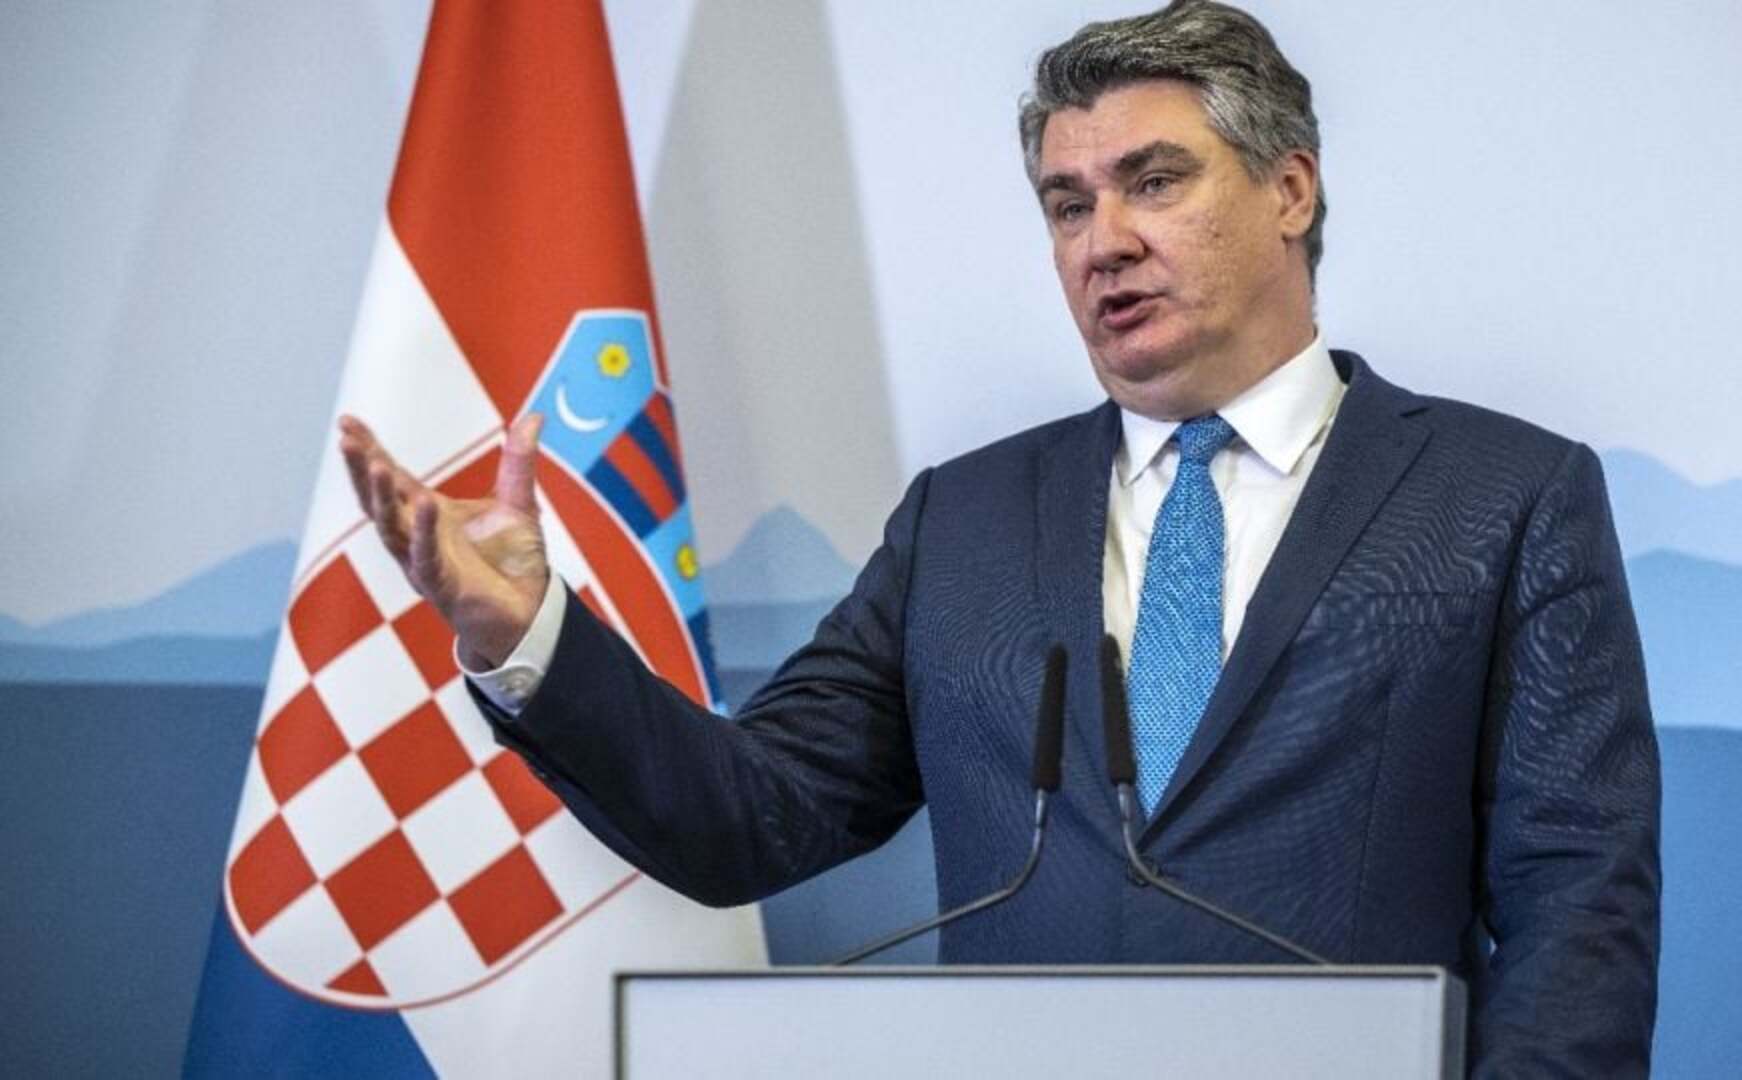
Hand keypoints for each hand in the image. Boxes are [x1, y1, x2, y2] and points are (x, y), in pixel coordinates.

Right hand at [338, 413, 549, 668]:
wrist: (531, 614)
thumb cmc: (514, 562)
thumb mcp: (519, 504)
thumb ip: (519, 462)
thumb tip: (533, 416)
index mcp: (428, 515)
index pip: (392, 478)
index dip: (369, 450)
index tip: (346, 422)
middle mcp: (416, 538)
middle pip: (378, 500)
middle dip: (361, 470)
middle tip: (344, 439)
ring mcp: (424, 563)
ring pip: (392, 529)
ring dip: (382, 497)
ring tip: (375, 464)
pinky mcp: (443, 586)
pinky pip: (427, 557)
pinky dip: (424, 532)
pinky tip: (424, 504)